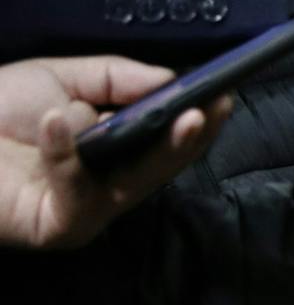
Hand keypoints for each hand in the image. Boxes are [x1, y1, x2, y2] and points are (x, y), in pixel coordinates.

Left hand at [0, 55, 229, 248]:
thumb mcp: (60, 79)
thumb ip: (116, 78)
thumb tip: (172, 79)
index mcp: (113, 149)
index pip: (166, 139)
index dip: (195, 120)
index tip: (223, 95)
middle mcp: (107, 183)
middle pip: (164, 165)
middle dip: (193, 137)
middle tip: (215, 109)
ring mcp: (86, 210)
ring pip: (137, 185)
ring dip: (163, 150)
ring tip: (182, 116)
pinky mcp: (60, 227)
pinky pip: (76, 193)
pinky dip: (66, 155)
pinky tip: (58, 121)